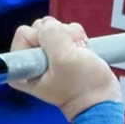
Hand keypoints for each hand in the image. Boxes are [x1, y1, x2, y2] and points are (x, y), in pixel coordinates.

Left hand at [7, 17, 122, 120]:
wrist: (100, 98)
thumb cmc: (81, 87)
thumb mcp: (63, 59)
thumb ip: (51, 36)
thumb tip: (49, 25)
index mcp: (23, 69)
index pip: (24, 33)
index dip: (42, 38)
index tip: (55, 56)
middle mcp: (31, 61)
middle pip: (38, 28)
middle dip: (58, 36)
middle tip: (70, 54)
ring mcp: (46, 55)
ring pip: (53, 27)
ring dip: (70, 36)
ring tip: (78, 53)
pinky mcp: (60, 50)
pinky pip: (65, 30)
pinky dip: (76, 36)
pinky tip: (82, 50)